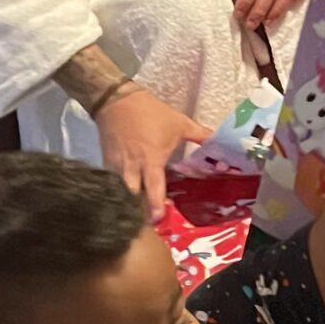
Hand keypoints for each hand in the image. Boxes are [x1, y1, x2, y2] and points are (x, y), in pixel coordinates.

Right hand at [96, 84, 206, 216]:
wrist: (116, 100)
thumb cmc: (151, 113)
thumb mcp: (179, 123)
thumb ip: (200, 135)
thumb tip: (219, 141)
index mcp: (151, 160)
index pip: (153, 189)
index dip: (156, 206)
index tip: (160, 218)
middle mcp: (132, 168)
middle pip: (132, 198)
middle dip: (139, 212)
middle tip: (149, 223)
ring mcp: (116, 167)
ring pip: (120, 194)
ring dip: (128, 204)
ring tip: (136, 216)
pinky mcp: (106, 164)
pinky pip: (110, 184)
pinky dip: (117, 193)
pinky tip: (124, 199)